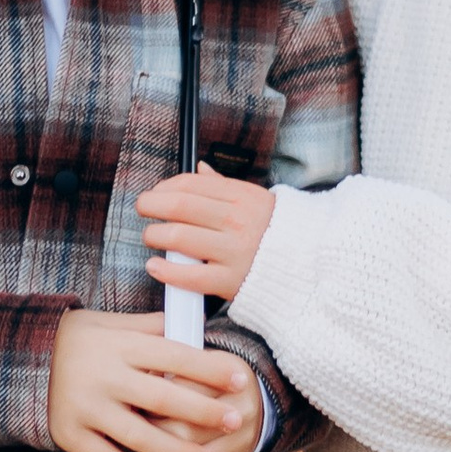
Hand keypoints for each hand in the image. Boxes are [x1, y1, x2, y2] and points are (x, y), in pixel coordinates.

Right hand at [47, 310, 261, 451]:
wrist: (15, 359)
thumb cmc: (73, 339)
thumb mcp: (108, 323)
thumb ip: (149, 327)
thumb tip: (192, 327)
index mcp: (118, 345)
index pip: (174, 356)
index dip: (210, 369)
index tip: (240, 380)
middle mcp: (104, 377)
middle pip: (163, 398)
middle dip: (203, 412)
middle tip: (236, 422)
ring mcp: (86, 409)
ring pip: (140, 436)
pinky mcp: (71, 435)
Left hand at [138, 165, 277, 303]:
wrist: (307, 266)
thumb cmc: (276, 232)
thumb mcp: (256, 200)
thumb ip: (224, 186)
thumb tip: (199, 170)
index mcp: (241, 197)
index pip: (191, 184)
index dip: (164, 187)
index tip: (156, 193)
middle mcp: (236, 221)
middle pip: (179, 206)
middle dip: (151, 205)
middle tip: (143, 209)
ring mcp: (233, 251)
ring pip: (179, 237)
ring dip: (154, 235)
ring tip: (151, 237)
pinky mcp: (230, 281)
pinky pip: (190, 276)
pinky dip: (166, 271)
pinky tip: (155, 266)